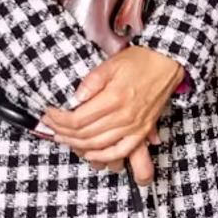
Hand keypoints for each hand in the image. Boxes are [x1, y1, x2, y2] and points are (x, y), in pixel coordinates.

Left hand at [41, 46, 184, 183]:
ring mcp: (134, 126)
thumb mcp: (112, 63)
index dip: (59, 120)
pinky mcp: (142, 131)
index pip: (78, 119)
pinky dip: (104, 156)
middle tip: (50, 127)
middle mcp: (124, 116)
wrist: (168, 63)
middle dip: (63, 132)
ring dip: (76, 145)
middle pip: (85, 134)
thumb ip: (92, 81)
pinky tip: (90, 154)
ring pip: (98, 145)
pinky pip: (121, 151)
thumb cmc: (140, 60)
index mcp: (114, 98)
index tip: (49, 114)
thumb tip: (75, 99)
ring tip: (63, 138)